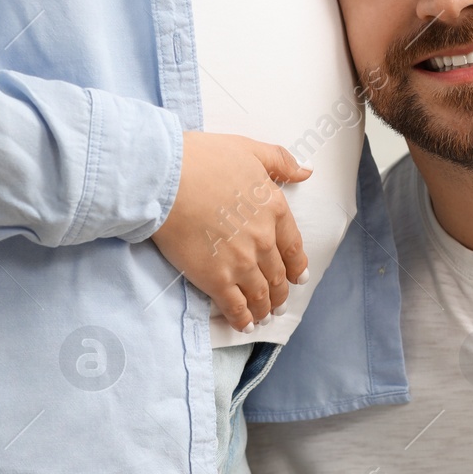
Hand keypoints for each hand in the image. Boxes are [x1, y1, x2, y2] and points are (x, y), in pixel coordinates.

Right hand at [152, 132, 312, 332]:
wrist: (166, 178)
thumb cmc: (203, 158)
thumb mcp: (249, 149)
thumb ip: (280, 161)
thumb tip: (306, 173)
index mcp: (274, 209)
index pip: (293, 246)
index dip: (296, 265)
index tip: (297, 276)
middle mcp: (263, 240)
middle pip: (277, 274)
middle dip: (280, 292)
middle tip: (278, 303)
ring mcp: (241, 262)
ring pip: (260, 294)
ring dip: (264, 309)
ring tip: (264, 317)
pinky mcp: (216, 279)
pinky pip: (236, 306)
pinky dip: (243, 319)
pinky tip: (245, 324)